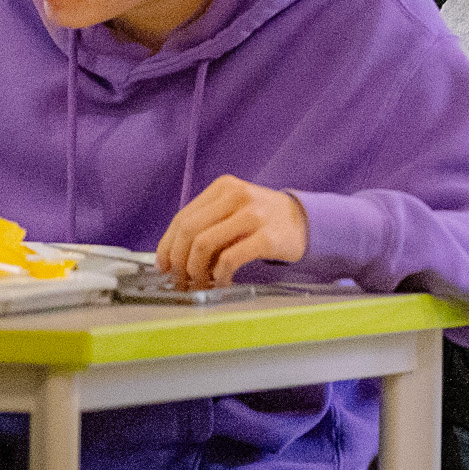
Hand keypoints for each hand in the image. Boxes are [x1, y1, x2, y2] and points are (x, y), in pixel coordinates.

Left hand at [156, 176, 309, 288]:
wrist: (305, 221)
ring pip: (204, 244)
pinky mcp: (267, 237)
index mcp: (223, 187)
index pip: (183, 217)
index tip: (163, 265)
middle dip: (178, 261)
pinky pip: (230, 259)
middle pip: (189, 231)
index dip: (167, 245)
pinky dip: (220, 274)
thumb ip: (207, 223)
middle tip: (180, 279)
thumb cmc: (264, 219)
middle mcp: (236, 196)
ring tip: (200, 282)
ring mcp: (253, 215)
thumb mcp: (234, 209)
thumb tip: (174, 255)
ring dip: (196, 270)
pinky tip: (222, 281)